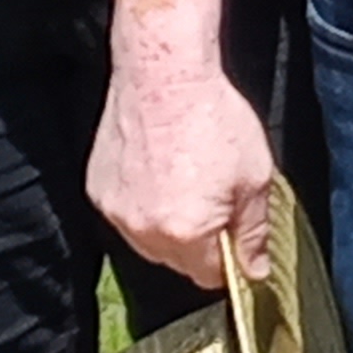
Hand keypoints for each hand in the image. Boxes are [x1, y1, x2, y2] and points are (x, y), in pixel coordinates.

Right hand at [93, 53, 280, 279]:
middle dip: (200, 243)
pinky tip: (158, 172)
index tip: (237, 235)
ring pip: (149, 241)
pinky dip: (143, 204)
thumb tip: (254, 272)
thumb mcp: (255, 178)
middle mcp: (144, 232)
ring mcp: (115, 212)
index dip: (229, 260)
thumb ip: (253, 233)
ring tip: (185, 182)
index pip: (210, 277)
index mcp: (186, 235)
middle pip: (178, 263)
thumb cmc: (214, 118)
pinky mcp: (98, 190)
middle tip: (215, 197)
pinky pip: (126, 215)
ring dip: (168, 226)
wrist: (163, 74)